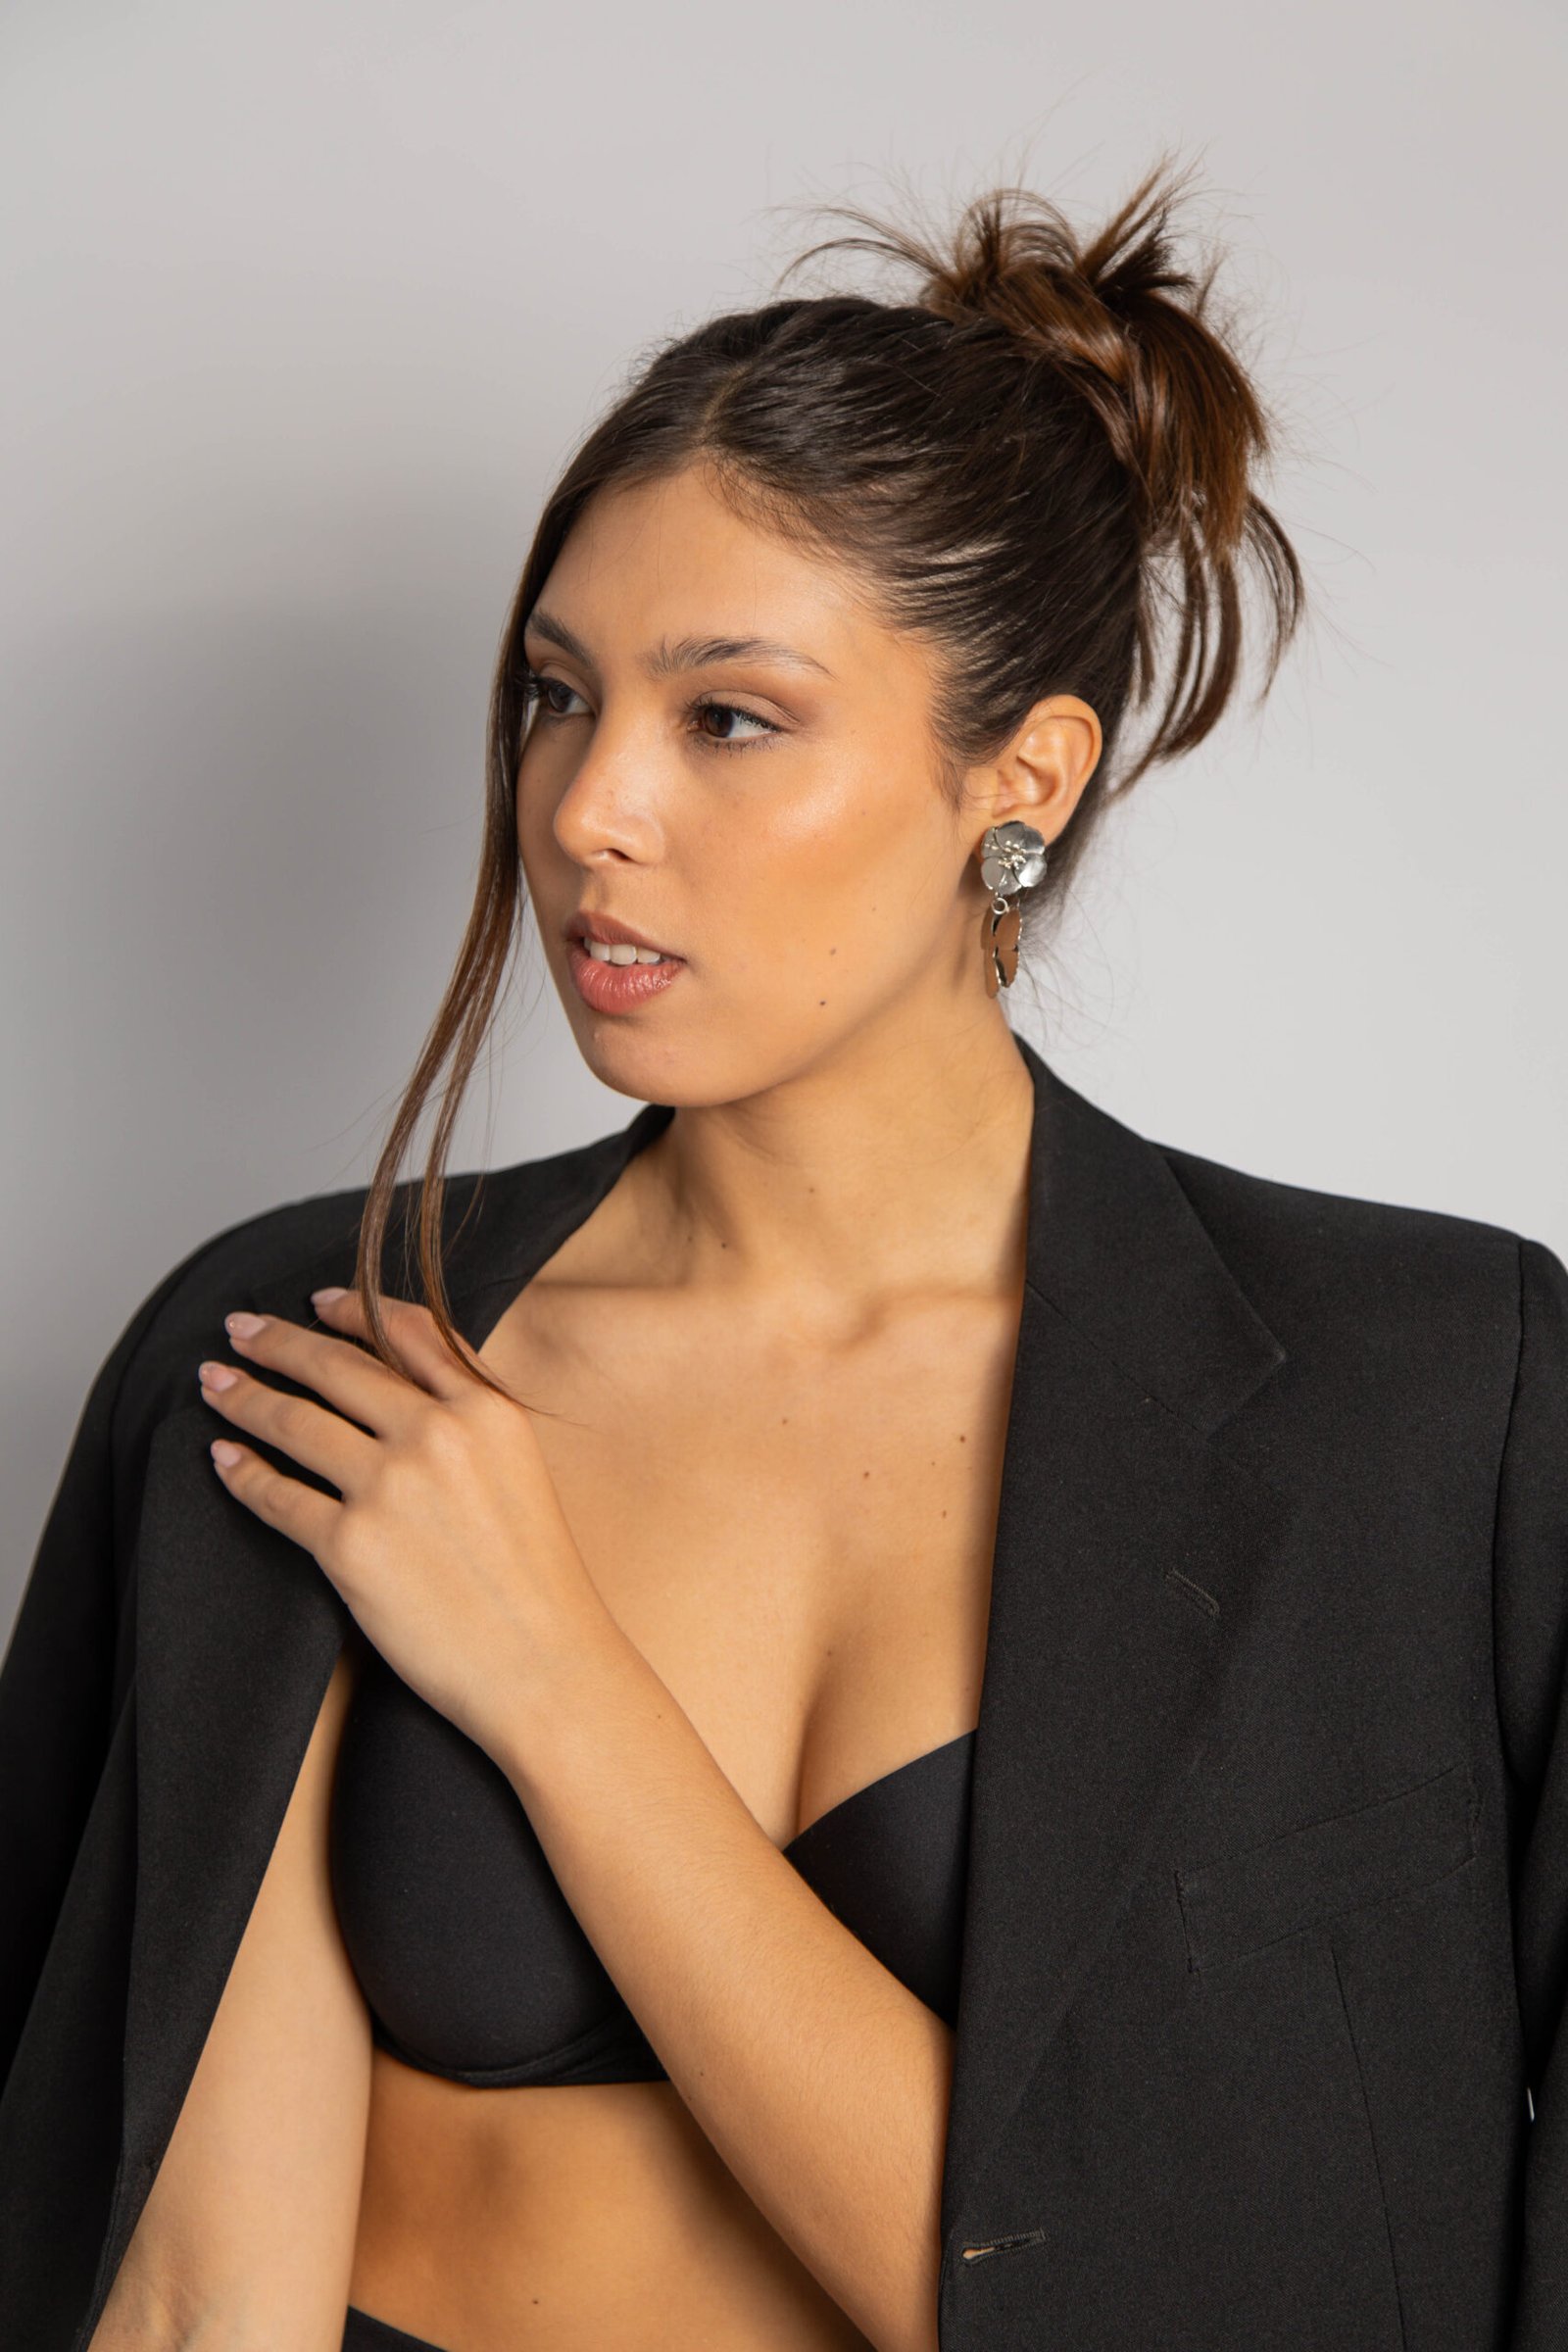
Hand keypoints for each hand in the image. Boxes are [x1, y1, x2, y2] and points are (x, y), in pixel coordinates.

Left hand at [196, 1288, 608, 1754]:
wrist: (544, 1663)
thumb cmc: (539, 1581)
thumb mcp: (521, 1469)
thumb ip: (469, 1419)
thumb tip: (402, 1389)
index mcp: (486, 1409)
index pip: (406, 1333)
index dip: (351, 1310)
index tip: (314, 1302)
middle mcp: (435, 1434)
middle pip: (336, 1367)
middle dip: (278, 1342)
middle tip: (239, 1329)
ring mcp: (388, 1487)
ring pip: (294, 1422)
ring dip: (244, 1397)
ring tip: (214, 1383)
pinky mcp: (349, 1545)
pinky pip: (277, 1496)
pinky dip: (242, 1473)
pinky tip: (223, 1458)